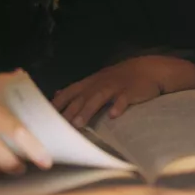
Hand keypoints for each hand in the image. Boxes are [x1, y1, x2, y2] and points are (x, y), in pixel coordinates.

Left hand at [53, 55, 194, 127]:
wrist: (149, 69)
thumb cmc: (120, 78)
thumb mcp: (97, 80)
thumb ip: (78, 89)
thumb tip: (57, 94)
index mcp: (91, 82)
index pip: (69, 92)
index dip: (58, 103)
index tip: (45, 116)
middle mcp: (100, 83)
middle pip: (81, 97)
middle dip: (69, 111)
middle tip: (57, 125)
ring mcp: (115, 87)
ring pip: (99, 98)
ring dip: (88, 110)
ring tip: (78, 124)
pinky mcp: (131, 91)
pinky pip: (124, 99)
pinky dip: (118, 106)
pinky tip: (113, 116)